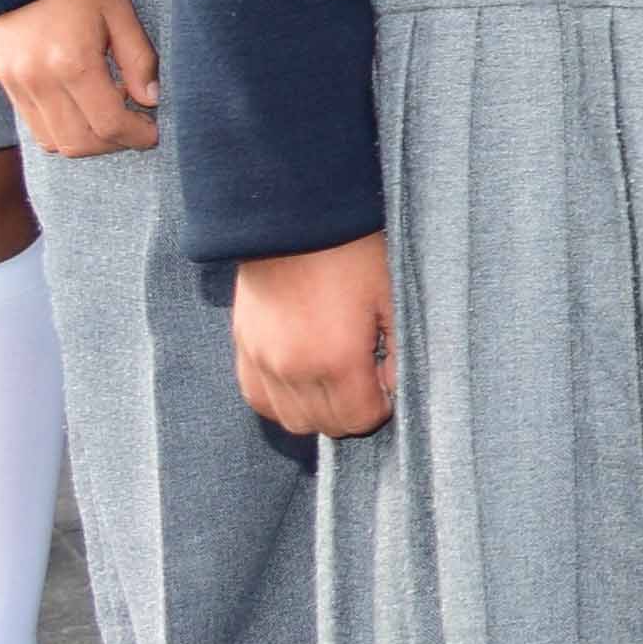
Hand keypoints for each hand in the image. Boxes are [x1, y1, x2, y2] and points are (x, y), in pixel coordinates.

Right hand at [0, 0, 161, 158]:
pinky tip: (81, 106)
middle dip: (113, 143)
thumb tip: (151, 99)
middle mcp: (39, 80)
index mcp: (73, 62)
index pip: (108, 124)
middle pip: (79, 143)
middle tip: (134, 127)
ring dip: (86, 140)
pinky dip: (60, 128)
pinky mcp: (3, 79)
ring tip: (108, 116)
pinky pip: (32, 123)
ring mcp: (16, 82)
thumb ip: (138, 58)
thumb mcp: (120, 11)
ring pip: (52, 141)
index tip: (152, 132)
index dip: (136, 136)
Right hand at [231, 233, 396, 436]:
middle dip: (351, 410)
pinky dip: (282, 398)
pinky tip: (303, 376)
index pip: (358, 421)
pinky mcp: (242, 347)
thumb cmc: (353, 253)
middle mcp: (292, 369)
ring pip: (290, 419)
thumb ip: (400, 353)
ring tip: (335, 376)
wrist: (296, 217)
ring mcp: (261, 360)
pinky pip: (259, 398)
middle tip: (364, 376)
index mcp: (336, 359)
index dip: (380, 407)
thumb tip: (394, 389)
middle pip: (324, 426)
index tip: (386, 381)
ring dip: (317, 409)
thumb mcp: (393, 298)